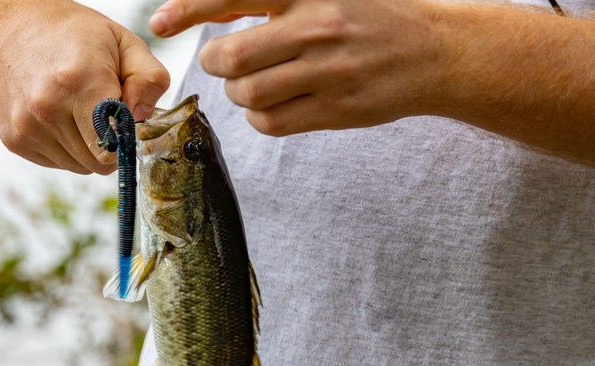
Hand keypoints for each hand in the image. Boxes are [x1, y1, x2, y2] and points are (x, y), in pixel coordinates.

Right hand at [0, 0, 170, 173]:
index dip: (125, 141)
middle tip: (102, 114)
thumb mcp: (123, 42)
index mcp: (79, 81)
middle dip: (108, 145)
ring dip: (86, 147)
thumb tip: (143, 117)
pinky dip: (64, 147)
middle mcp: (47, 108)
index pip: (112, 149)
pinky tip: (58, 117)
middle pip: (97, 163)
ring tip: (78, 111)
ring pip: (78, 166)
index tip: (124, 122)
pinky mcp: (14, 140)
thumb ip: (149, 80)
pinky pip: (56, 163)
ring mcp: (26, 127)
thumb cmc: (72, 34)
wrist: (10, 29)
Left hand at [148, 0, 444, 135]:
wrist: (434, 51)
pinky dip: (260, 117)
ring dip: (237, 93)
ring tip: (253, 83)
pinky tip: (274, 104)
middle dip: (216, 63)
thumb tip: (210, 11)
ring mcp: (329, 71)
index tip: (160, 22)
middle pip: (231, 56)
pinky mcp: (336, 109)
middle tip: (226, 62)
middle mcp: (318, 26)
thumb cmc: (367, 16)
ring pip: (247, 93)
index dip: (189, 7)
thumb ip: (268, 2)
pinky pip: (271, 123)